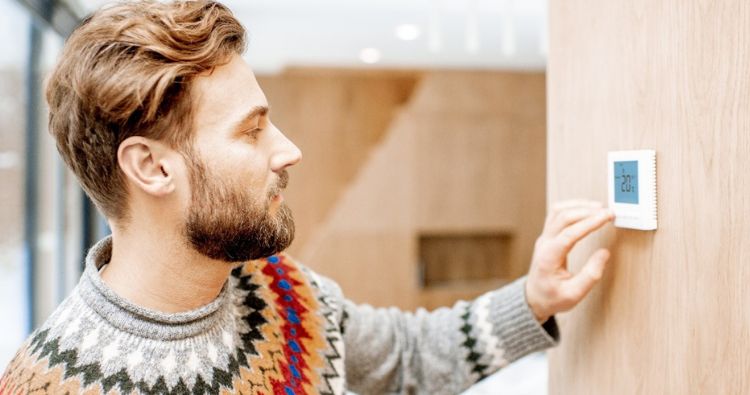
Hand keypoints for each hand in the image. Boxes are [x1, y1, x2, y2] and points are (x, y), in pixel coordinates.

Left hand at [525, 200, 614, 322]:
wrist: (534, 298)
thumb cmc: (552, 298)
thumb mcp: (574, 294)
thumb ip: (590, 275)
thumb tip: (604, 253)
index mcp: (549, 257)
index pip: (569, 233)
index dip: (589, 223)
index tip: (607, 216)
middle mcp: (544, 244)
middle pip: (562, 217)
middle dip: (587, 211)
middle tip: (608, 212)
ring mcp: (544, 238)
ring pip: (557, 212)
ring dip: (578, 206)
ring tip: (599, 208)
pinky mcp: (547, 236)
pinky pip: (556, 215)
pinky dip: (572, 208)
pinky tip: (585, 209)